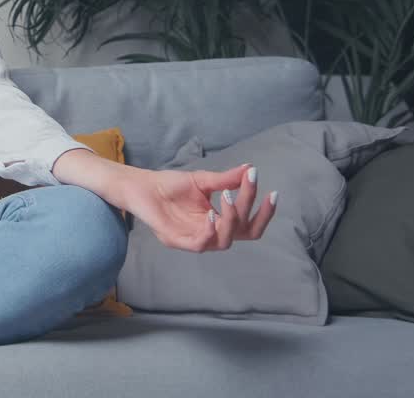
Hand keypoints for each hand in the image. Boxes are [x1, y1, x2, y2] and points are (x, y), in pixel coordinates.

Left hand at [122, 163, 275, 252]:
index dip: (263, 212)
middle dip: (256, 216)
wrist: (141, 185)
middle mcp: (210, 232)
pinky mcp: (177, 240)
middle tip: (259, 194)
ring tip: (227, 197)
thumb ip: (226, 179)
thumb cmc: (170, 185)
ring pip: (225, 241)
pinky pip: (200, 244)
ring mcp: (194, 238)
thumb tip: (250, 169)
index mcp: (219, 220)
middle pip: (245, 235)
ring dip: (232, 219)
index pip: (249, 223)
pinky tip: (211, 214)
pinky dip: (210, 230)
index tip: (272, 192)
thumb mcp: (203, 180)